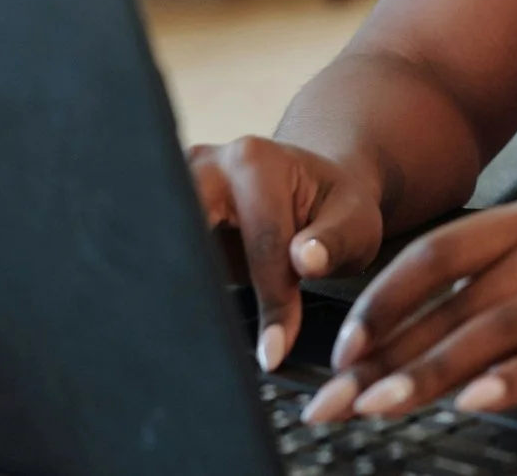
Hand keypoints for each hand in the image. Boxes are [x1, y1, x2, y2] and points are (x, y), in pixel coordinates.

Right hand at [188, 136, 384, 374]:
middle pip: (192, 235)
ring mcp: (181, 185)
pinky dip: (168, 289)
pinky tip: (178, 323)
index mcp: (256, 162)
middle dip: (200, 290)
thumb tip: (305, 260)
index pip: (259, 243)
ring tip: (190, 344)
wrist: (311, 190)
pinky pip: (161, 252)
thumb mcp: (355, 222)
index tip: (274, 354)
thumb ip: (334, 242)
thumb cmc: (335, 209)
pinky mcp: (167, 212)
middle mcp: (209, 165)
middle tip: (215, 347)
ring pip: (165, 245)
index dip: (271, 302)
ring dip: (173, 290)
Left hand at [301, 203, 516, 423]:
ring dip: (431, 371)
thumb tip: (397, 344)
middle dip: (388, 352)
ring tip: (384, 405)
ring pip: (495, 328)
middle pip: (456, 300)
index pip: (438, 253)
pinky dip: (511, 380)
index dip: (384, 299)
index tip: (341, 346)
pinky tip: (473, 402)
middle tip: (339, 397)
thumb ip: (489, 299)